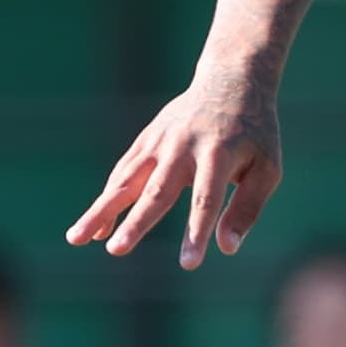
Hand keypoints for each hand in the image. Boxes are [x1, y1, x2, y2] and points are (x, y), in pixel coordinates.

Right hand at [74, 67, 281, 268]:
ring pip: (126, 180)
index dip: (196, 232)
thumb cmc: (255, 134)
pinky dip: (108, 199)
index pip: (206, 199)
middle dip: (136, 223)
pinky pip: (123, 172)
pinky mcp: (146, 140)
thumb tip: (227, 248)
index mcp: (218, 153)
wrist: (230, 82)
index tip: (188, 264)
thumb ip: (247, 208)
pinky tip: (97, 229)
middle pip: (156, 190)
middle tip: (116, 251)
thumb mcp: (267, 168)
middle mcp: (183, 146)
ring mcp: (160, 141)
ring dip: (101, 210)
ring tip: (78, 239)